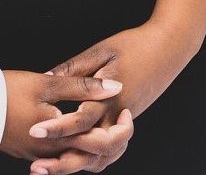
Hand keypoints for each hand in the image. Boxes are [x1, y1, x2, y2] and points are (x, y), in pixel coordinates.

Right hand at [0, 70, 126, 162]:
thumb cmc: (7, 91)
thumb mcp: (49, 83)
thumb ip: (84, 86)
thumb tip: (116, 86)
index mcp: (58, 138)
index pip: (100, 144)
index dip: (120, 130)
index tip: (127, 112)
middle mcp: (48, 153)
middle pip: (90, 158)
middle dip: (111, 143)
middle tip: (123, 122)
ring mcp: (35, 154)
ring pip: (74, 159)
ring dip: (93, 148)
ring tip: (106, 128)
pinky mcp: (26, 151)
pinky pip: (58, 156)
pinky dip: (74, 147)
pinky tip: (78, 133)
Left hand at [25, 23, 200, 173]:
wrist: (170, 47)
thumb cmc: (136, 44)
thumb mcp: (102, 50)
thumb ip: (75, 68)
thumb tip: (46, 78)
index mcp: (111, 96)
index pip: (81, 120)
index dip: (57, 127)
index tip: (35, 131)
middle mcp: (118, 114)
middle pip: (93, 150)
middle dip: (64, 162)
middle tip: (37, 167)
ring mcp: (125, 120)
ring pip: (103, 155)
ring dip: (76, 164)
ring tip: (48, 167)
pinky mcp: (127, 120)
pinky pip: (110, 149)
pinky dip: (92, 157)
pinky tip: (72, 155)